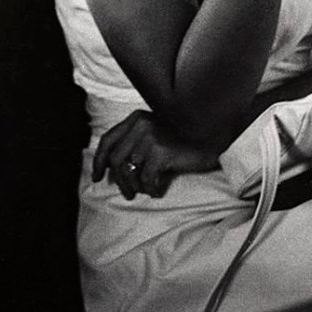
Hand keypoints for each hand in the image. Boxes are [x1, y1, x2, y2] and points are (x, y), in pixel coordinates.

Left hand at [92, 110, 218, 199]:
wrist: (213, 138)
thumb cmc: (183, 140)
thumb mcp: (155, 134)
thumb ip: (134, 142)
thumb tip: (109, 167)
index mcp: (136, 118)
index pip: (108, 140)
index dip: (99, 161)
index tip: (98, 178)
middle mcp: (141, 124)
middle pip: (116, 159)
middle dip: (119, 181)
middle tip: (128, 194)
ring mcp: (151, 137)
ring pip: (130, 171)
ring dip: (136, 186)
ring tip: (145, 191)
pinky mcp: (161, 151)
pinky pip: (147, 179)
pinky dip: (151, 189)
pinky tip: (158, 190)